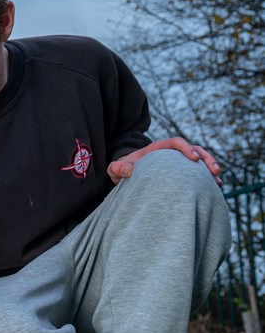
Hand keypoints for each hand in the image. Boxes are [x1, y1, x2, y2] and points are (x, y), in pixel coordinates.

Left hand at [107, 137, 221, 185]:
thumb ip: (117, 168)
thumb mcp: (115, 169)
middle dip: (206, 159)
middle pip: (194, 150)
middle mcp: (171, 154)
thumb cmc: (122, 170)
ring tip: (218, 182)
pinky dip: (206, 180)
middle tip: (214, 171)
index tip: (193, 159)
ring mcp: (178, 163)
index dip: (186, 148)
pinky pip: (198, 174)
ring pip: (200, 162)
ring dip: (210, 170)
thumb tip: (128, 171)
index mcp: (158, 149)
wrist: (126, 175)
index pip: (175, 142)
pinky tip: (214, 190)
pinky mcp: (182, 173)